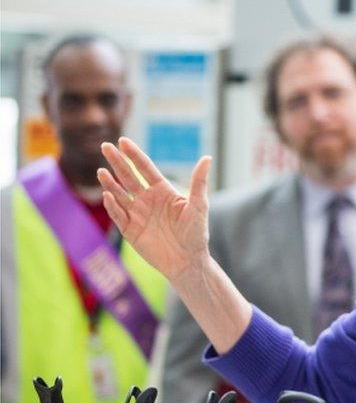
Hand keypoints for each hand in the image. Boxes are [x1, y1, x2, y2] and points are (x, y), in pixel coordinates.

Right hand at [97, 137, 212, 280]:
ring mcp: (137, 214)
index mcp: (162, 190)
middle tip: (105, 146)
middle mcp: (147, 199)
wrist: (187, 261)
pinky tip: (108, 195)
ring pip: (119, 194)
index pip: (145, 168)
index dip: (134, 155)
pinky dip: (113, 206)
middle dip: (117, 162)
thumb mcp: (199, 206)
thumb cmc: (196, 233)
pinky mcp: (130, 230)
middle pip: (128, 177)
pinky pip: (118, 215)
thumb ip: (199, 182)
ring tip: (101, 172)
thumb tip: (207, 158)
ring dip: (110, 183)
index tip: (123, 141)